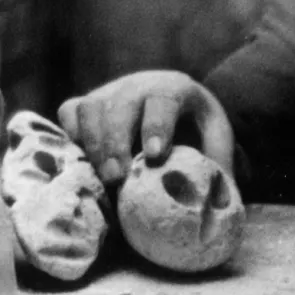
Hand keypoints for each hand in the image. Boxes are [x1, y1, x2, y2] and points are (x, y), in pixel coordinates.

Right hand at [58, 71, 234, 184]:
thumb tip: (223, 210)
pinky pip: (70, 113)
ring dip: (94, 144)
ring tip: (103, 179)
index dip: (157, 126)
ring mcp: (110, 92)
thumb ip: (219, 171)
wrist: (177, 111)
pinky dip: (71, 136)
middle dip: (117, 141)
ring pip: (91, 108)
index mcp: (176, 89)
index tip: (154, 156)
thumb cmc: (198, 133)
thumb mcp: (216, 146)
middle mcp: (139, 84)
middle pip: (121, 104)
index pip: (163, 100)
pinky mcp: (88, 104)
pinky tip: (81, 163)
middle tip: (118, 178)